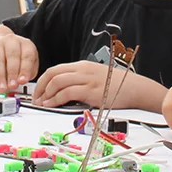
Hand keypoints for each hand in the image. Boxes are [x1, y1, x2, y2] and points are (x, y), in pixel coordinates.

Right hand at [0, 28, 38, 89]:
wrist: (2, 50)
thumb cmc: (19, 61)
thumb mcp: (29, 66)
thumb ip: (28, 74)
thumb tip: (22, 82)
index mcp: (26, 44)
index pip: (27, 56)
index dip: (25, 69)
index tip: (22, 81)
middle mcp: (11, 42)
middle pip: (12, 56)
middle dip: (12, 73)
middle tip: (12, 86)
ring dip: (0, 75)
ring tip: (2, 87)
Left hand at [30, 62, 166, 110]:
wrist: (136, 88)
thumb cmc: (117, 85)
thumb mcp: (95, 78)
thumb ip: (80, 81)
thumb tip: (63, 91)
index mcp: (82, 66)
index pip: (55, 70)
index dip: (42, 81)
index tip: (38, 91)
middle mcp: (82, 70)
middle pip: (52, 74)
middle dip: (40, 87)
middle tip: (36, 99)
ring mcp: (87, 80)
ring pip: (57, 82)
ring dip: (45, 94)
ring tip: (41, 103)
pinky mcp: (91, 91)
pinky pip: (67, 93)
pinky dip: (55, 99)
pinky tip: (51, 105)